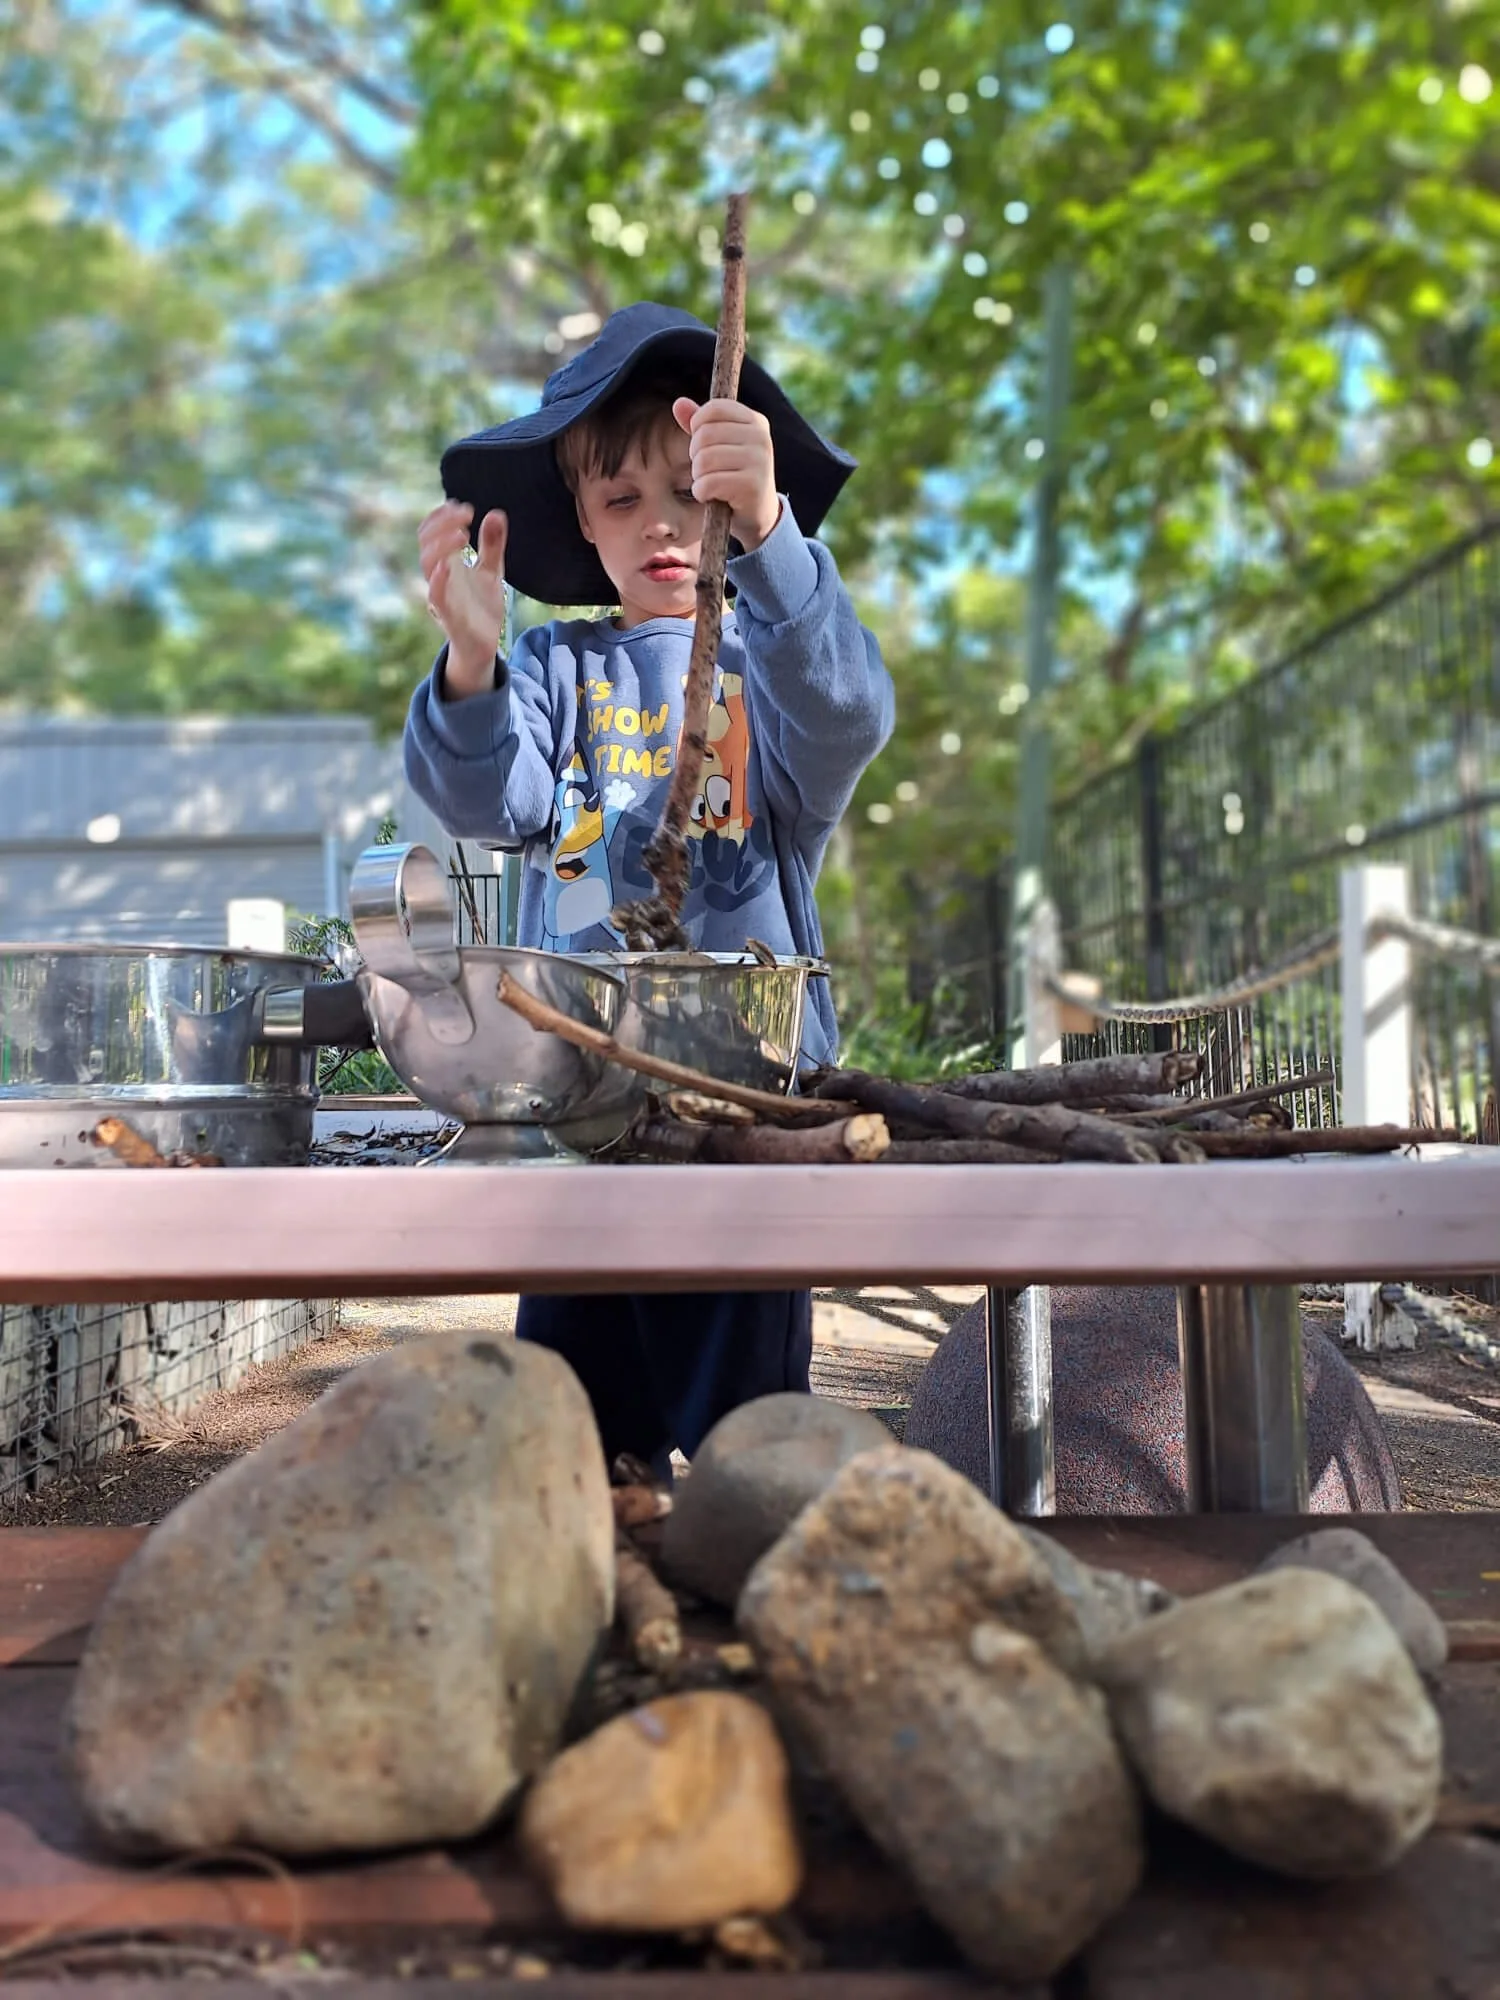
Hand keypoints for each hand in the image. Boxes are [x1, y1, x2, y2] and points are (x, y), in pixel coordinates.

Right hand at [418, 501, 507, 697]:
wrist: (484, 646)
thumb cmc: (481, 607)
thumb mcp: (492, 571)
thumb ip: (492, 545)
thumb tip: (496, 513)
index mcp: (446, 563)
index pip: (431, 532)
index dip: (441, 516)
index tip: (463, 506)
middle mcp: (439, 576)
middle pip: (426, 543)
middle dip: (442, 524)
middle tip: (465, 514)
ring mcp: (442, 595)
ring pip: (427, 565)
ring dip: (442, 545)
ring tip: (462, 534)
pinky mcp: (448, 616)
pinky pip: (436, 597)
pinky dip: (439, 580)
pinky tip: (448, 565)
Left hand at [672, 396, 780, 550]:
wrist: (758, 514)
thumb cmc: (735, 475)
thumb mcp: (720, 446)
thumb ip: (700, 424)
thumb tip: (679, 403)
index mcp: (755, 421)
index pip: (714, 409)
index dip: (698, 427)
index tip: (705, 445)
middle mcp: (761, 437)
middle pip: (705, 434)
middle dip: (696, 455)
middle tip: (707, 470)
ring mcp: (759, 461)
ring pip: (705, 459)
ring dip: (698, 476)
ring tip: (709, 483)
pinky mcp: (751, 486)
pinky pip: (709, 483)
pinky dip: (702, 492)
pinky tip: (711, 496)